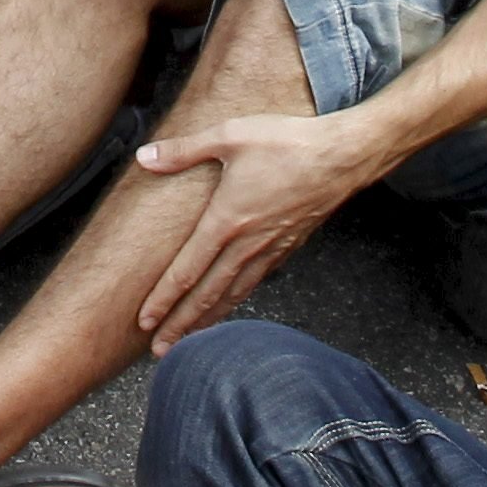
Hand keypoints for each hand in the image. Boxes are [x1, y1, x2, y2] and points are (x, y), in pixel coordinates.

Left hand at [132, 109, 380, 345]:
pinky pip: (255, 282)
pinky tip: (229, 304)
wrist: (342, 157)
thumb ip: (184, 150)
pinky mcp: (288, 247)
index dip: (164, 299)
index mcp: (227, 220)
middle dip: (181, 325)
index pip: (187, 270)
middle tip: (159, 351)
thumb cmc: (287, 143)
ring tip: (189, 340)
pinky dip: (236, 300)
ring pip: (233, 294)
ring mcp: (270, 249)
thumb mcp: (229, 136)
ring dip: (208, 320)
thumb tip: (144, 157)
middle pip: (207, 294)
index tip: (144, 321)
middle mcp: (247, 244)